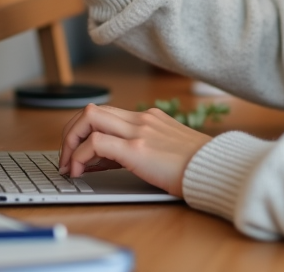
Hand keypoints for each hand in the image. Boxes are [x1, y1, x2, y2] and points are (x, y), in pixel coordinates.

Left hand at [58, 104, 212, 196]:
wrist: (218, 170)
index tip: (79, 156)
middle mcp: (142, 119)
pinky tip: (80, 172)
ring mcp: (139, 131)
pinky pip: (96, 143)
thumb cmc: (197, 167)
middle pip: (91, 111)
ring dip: (70, 142)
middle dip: (70, 134)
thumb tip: (112, 161)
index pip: (106, 115)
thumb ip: (142, 148)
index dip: (85, 134)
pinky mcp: (137, 149)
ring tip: (68, 166)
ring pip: (88, 119)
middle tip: (66, 159)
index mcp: (149, 118)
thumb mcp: (168, 150)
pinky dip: (80, 156)